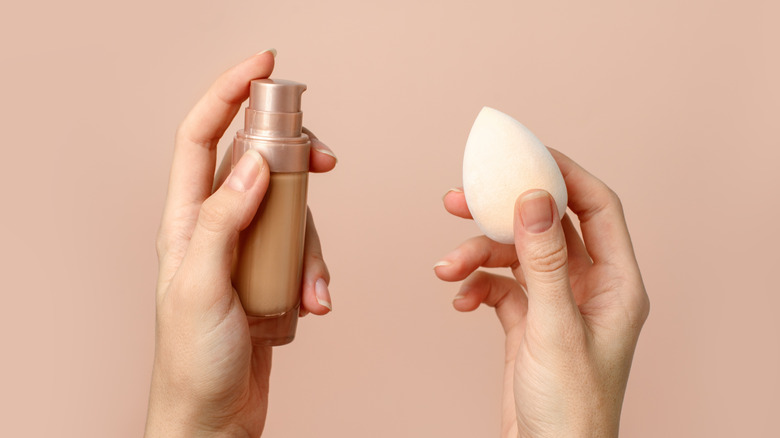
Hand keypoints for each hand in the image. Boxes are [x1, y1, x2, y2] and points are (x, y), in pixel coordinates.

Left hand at [146, 51, 336, 436]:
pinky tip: (312, 308)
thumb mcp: (201, 286)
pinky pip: (305, 258)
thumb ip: (221, 221)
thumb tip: (250, 165)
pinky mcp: (269, 279)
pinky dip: (317, 278)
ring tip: (312, 294)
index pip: (202, 138)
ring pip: (293, 216)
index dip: (229, 93)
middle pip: (260, 166)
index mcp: (186, 221)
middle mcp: (215, 229)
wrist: (212, 418)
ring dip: (314, 249)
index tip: (265, 66)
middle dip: (298, 162)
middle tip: (328, 162)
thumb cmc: (192, 361)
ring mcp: (245, 254)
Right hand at [435, 149, 648, 436]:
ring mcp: (555, 304)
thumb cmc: (570, 406)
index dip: (564, 174)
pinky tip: (460, 302)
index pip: (596, 208)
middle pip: (546, 227)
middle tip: (461, 197)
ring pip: (514, 257)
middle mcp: (587, 287)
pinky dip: (476, 286)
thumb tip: (535, 197)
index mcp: (614, 283)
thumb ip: (545, 260)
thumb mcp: (555, 327)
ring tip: (446, 268)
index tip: (524, 156)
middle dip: (502, 212)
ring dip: (477, 256)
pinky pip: (499, 287)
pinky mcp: (526, 322)